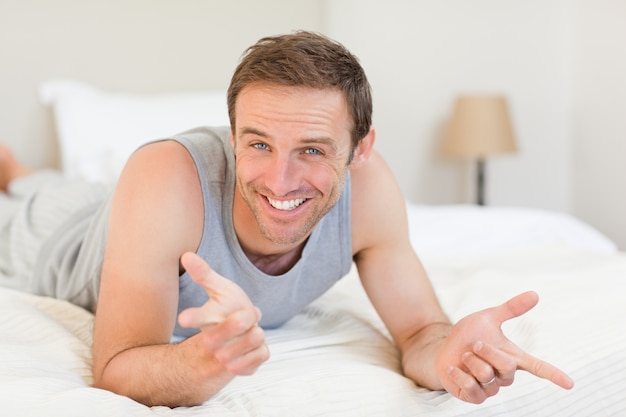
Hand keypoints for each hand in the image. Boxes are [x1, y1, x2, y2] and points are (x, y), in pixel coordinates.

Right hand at [177, 252, 269, 375]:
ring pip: (256, 337)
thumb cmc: (226, 306)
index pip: (198, 316)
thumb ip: (203, 272)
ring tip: (249, 331)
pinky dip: (262, 349)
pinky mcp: (243, 368)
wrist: (237, 334)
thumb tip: (186, 255)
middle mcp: (213, 341)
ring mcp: (227, 357)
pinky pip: (263, 354)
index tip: (183, 318)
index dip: (193, 317)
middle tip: (248, 312)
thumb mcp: (218, 286)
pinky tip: (252, 349)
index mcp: (208, 318)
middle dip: (247, 316)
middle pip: (236, 325)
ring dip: (257, 332)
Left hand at [436, 291, 573, 403]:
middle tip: (475, 345)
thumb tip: (535, 294)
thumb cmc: (468, 335)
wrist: (442, 349)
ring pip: (486, 375)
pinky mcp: (474, 396)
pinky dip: (459, 375)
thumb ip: (511, 308)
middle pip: (507, 366)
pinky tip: (455, 368)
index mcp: (512, 357)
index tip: (570, 383)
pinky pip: (471, 388)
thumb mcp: (488, 318)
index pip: (537, 367)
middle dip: (487, 351)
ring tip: (465, 357)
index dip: (553, 374)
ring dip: (471, 361)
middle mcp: (504, 375)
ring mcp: (490, 388)